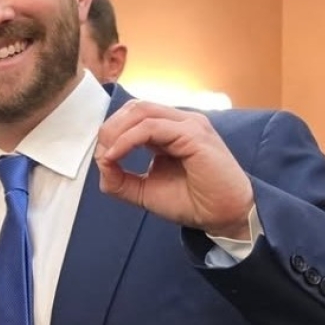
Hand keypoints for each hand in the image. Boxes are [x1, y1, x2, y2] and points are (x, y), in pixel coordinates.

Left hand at [94, 101, 253, 238]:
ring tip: (108, 155)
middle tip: (102, 155)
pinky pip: (151, 128)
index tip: (102, 159)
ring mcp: (189, 124)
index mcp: (171, 131)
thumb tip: (101, 163)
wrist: (224, 217)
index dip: (112, 132)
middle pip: (135, 108)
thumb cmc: (193, 202)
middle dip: (110, 129)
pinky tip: (116, 156)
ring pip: (141, 111)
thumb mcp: (144, 191)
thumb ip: (120, 179)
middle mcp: (180, 122)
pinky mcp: (193, 135)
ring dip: (116, 132)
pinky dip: (127, 140)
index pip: (134, 116)